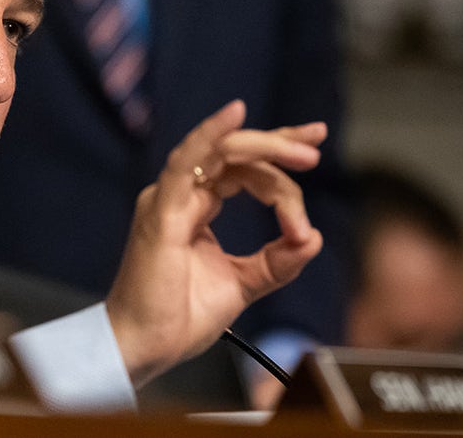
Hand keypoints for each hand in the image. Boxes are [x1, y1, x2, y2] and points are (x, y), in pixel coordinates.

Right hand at [104, 99, 324, 387]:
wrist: (148, 347)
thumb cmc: (179, 317)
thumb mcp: (243, 283)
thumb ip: (276, 261)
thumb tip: (312, 237)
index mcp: (196, 207)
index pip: (242, 168)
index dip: (280, 164)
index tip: (312, 175)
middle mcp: (180, 195)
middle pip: (234, 152)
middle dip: (279, 145)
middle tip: (315, 148)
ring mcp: (169, 199)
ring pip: (219, 152)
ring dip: (264, 145)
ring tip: (303, 151)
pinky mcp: (162, 211)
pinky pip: (186, 163)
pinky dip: (211, 135)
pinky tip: (235, 114)